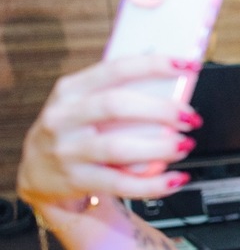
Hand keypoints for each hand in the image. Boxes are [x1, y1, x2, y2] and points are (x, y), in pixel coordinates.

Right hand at [17, 56, 201, 210]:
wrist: (39, 173)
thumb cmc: (74, 133)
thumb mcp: (84, 105)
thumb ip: (120, 94)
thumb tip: (175, 87)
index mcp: (71, 90)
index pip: (116, 69)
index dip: (155, 65)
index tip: (187, 66)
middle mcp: (65, 117)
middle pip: (117, 106)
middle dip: (162, 110)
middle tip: (191, 118)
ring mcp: (68, 150)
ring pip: (119, 147)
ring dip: (160, 147)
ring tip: (184, 146)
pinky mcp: (76, 180)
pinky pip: (121, 183)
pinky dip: (154, 184)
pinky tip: (175, 179)